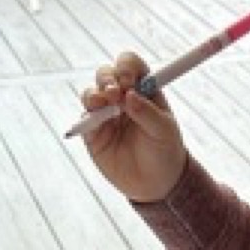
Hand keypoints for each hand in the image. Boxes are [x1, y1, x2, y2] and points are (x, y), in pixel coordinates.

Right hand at [79, 53, 187, 203]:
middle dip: (108, 79)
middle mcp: (121, 97)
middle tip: (115, 93)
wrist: (156, 184)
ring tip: (104, 104)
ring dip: (94, 95)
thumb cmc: (165, 151)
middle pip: (106, 74)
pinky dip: (86, 117)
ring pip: (91, 93)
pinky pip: (84, 119)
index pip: (130, 65)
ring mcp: (105, 113)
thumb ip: (148, 112)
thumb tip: (129, 95)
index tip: (129, 80)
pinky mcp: (94, 132)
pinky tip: (94, 122)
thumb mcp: (164, 131)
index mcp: (142, 90)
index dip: (127, 66)